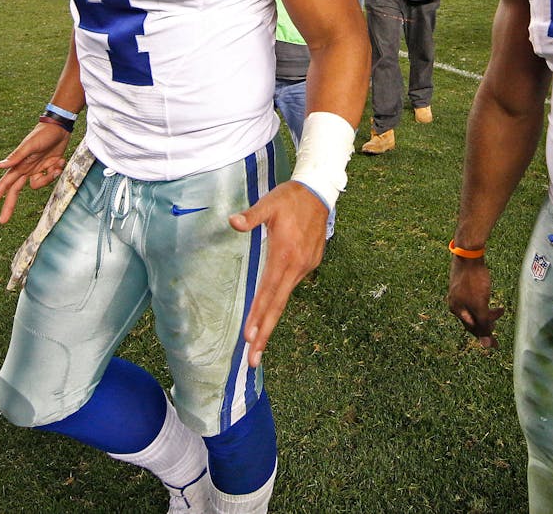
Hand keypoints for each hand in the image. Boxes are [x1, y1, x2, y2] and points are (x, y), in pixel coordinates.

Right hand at [0, 123, 70, 222]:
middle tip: (2, 221)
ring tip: (56, 164)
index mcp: (18, 166)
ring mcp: (37, 169)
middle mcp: (25, 169)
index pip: (4, 184)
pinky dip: (56, 171)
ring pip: (38, 184)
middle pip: (15, 192)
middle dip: (8, 206)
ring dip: (48, 178)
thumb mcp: (30, 145)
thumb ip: (16, 156)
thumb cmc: (42, 134)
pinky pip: (50, 177)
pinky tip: (60, 160)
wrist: (60, 127)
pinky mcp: (48, 167)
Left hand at [229, 180, 327, 368]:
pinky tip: (272, 307)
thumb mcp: (269, 204)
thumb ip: (251, 216)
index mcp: (284, 256)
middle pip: (278, 306)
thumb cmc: (290, 198)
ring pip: (285, 297)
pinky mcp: (311, 263)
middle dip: (265, 334)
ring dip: (271, 318)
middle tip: (254, 360)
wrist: (319, 192)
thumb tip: (233, 222)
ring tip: (259, 340)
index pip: (268, 293)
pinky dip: (280, 300)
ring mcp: (306, 266)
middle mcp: (296, 266)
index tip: (249, 338)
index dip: (258, 317)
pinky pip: (292, 285)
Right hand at [447, 254, 503, 347]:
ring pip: (474, 309)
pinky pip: (473, 300)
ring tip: (500, 310)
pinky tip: (488, 299)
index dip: (486, 336)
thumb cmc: (474, 280)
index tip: (497, 345)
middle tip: (500, 322)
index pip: (472, 329)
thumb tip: (485, 345)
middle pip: (472, 319)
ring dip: (487, 313)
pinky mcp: (462, 284)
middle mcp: (455, 303)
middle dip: (487, 323)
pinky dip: (483, 303)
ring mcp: (457, 293)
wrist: (468, 254)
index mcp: (457, 310)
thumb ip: (483, 324)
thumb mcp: (480, 305)